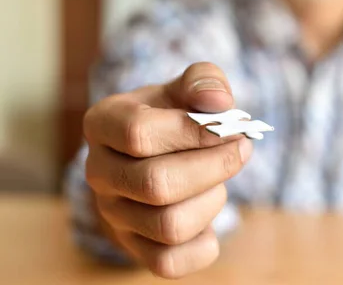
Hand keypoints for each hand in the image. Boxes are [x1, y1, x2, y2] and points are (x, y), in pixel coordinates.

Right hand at [84, 63, 251, 278]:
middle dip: (215, 167)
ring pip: (169, 225)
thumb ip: (204, 82)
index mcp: (103, 124)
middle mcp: (98, 173)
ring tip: (220, 179)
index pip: (138, 133)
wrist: (156, 154)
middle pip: (157, 184)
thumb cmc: (174, 116)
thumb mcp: (186, 89)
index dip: (194, 132)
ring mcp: (113, 216)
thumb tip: (219, 102)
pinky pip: (171, 263)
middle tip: (242, 149)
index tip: (228, 127)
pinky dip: (206, 241)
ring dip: (213, 199)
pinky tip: (208, 208)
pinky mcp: (134, 249)